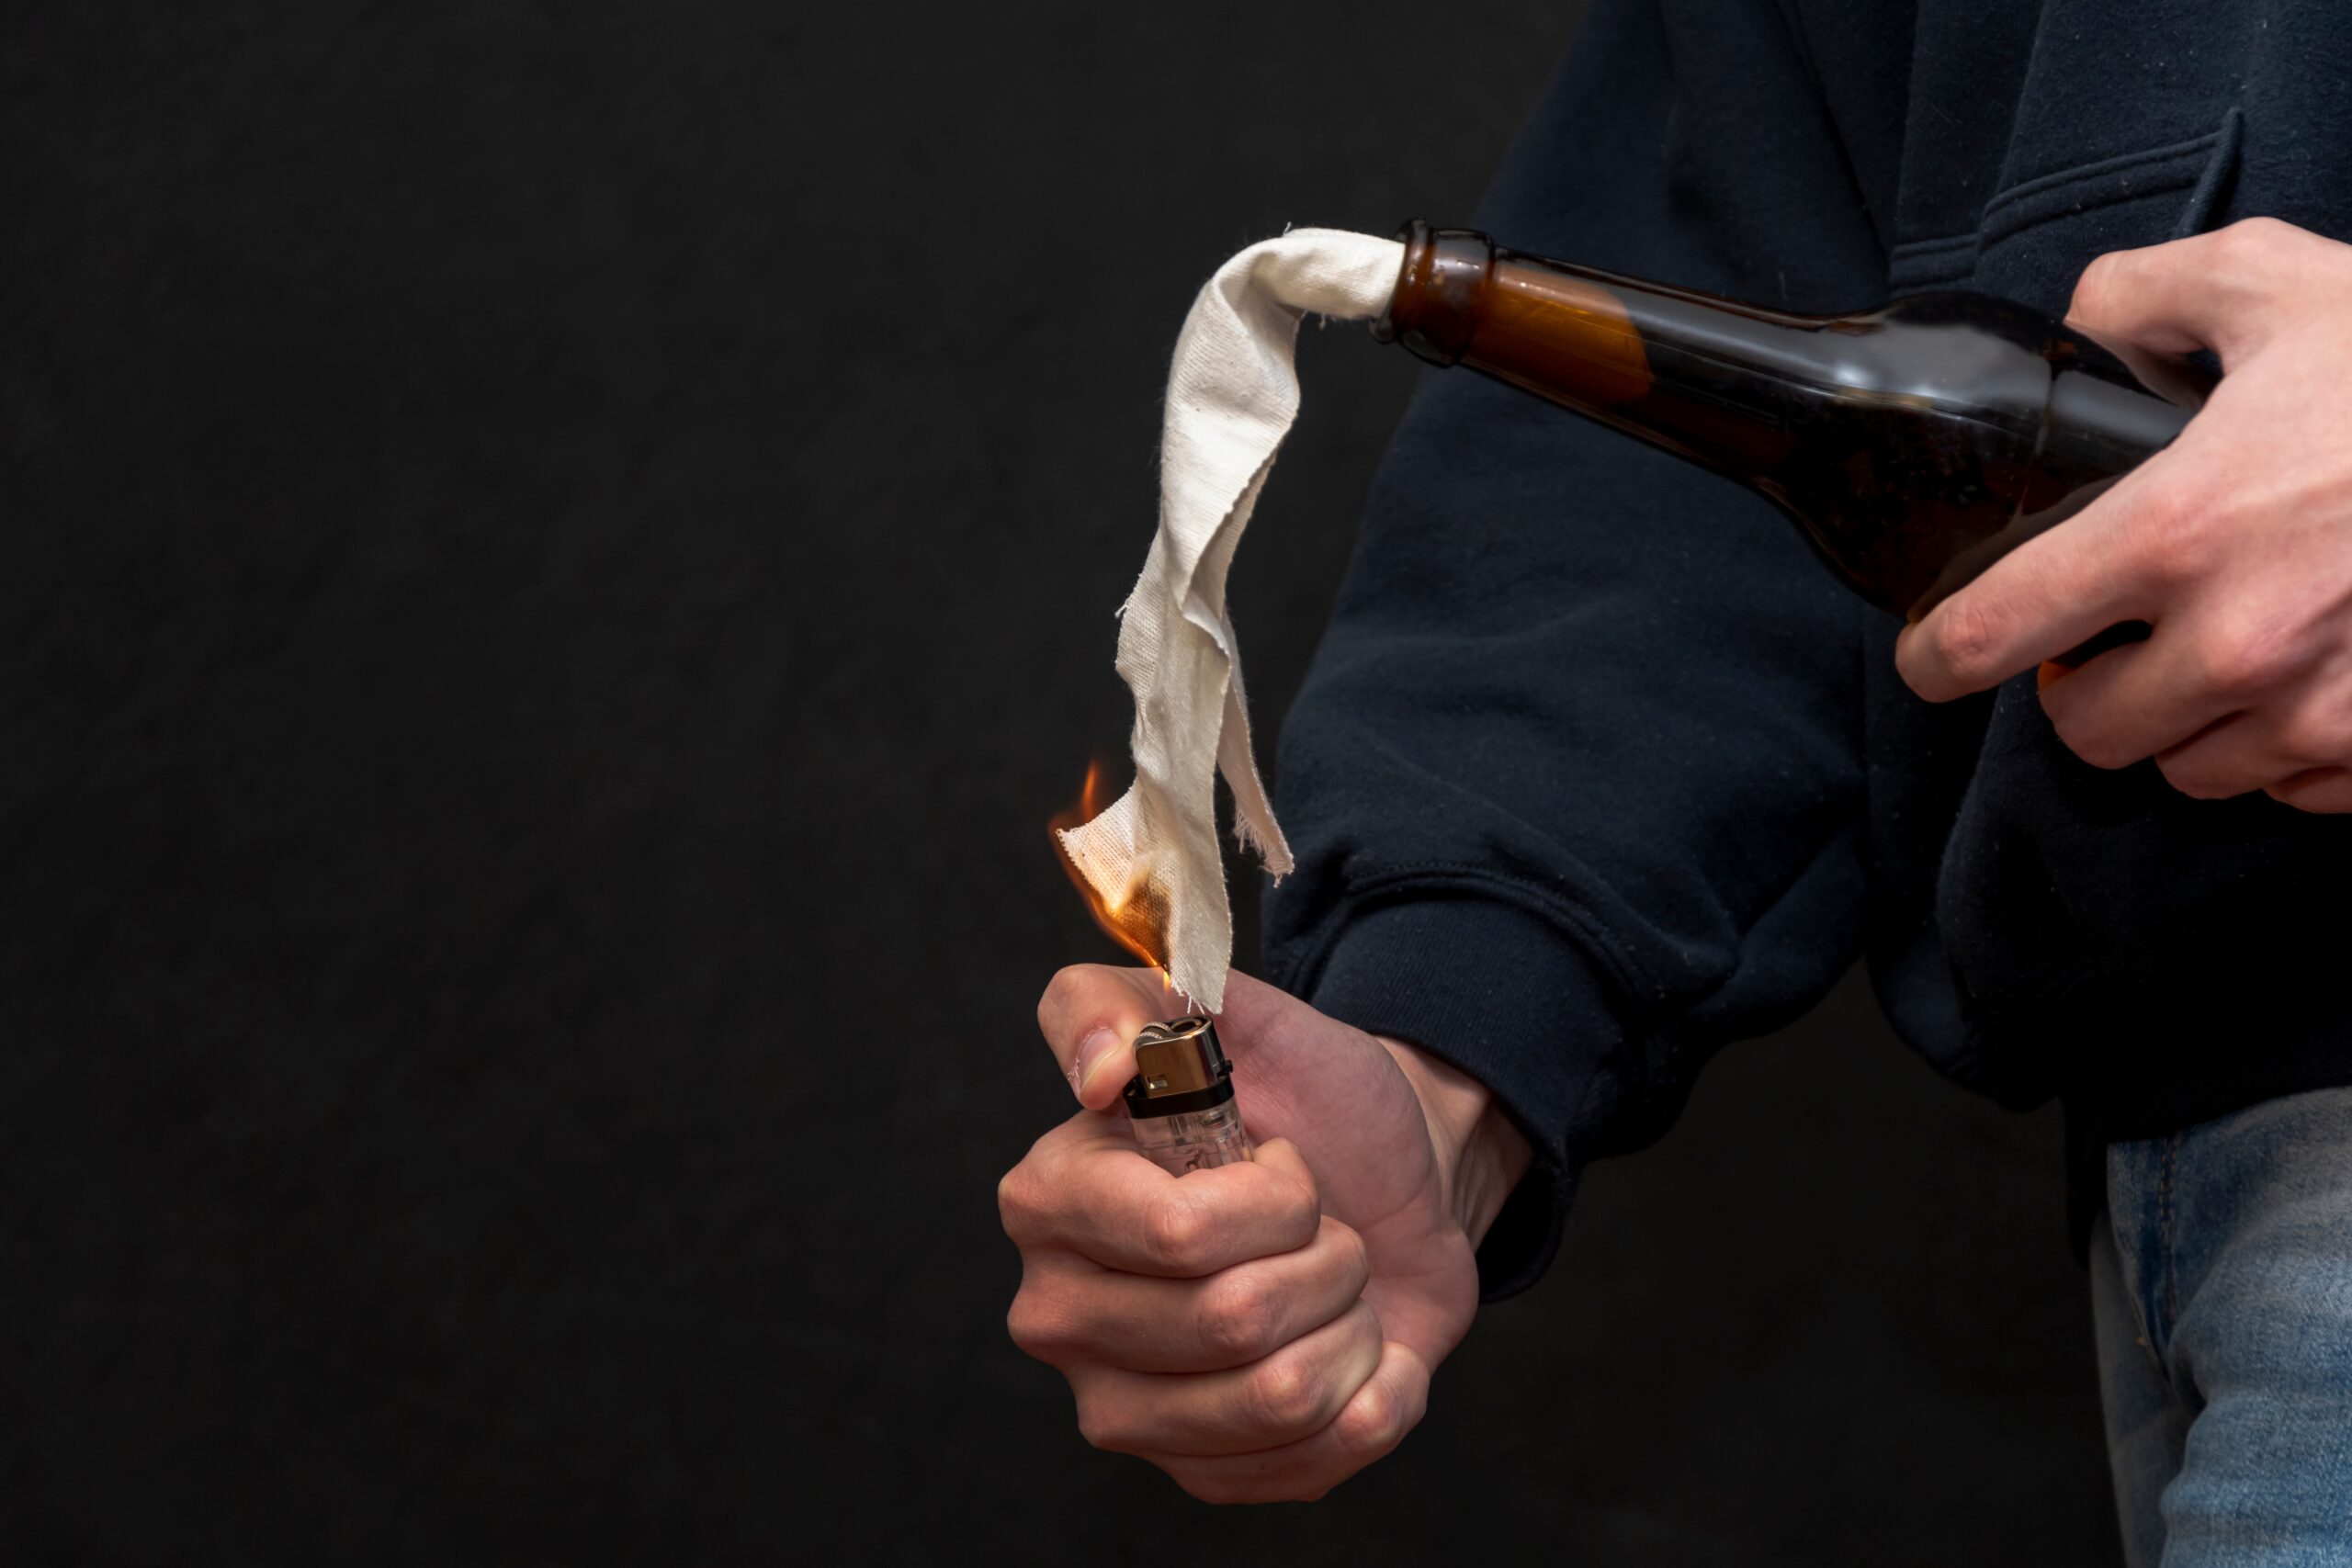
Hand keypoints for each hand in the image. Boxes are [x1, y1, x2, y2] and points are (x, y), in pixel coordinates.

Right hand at [998, 965, 1529, 1502]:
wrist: (1392, 1182)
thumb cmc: (1306, 1099)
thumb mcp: (1233, 1012)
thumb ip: (1129, 1000)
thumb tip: (1098, 1073)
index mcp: (1048, 1200)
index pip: (1181, 1235)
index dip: (1274, 1196)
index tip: (1280, 1156)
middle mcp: (1059, 1314)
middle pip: (1236, 1321)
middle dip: (1323, 1255)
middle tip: (1318, 1222)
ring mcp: (1122, 1409)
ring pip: (1282, 1397)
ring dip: (1348, 1321)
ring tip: (1330, 1277)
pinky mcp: (1199, 1473)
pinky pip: (1321, 1456)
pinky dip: (1375, 1389)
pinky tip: (1349, 1344)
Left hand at [1896, 218, 2351, 811]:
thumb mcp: (2278, 283)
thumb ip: (2146, 297)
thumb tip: (2081, 328)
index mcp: (2176, 535)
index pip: (1989, 635)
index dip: (1938, 653)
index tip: (1932, 653)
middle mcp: (2234, 645)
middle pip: (2085, 727)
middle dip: (2082, 684)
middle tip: (2113, 632)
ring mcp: (2317, 712)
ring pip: (2187, 768)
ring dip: (2184, 719)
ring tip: (2220, 645)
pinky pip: (2287, 788)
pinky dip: (2280, 746)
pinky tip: (2306, 672)